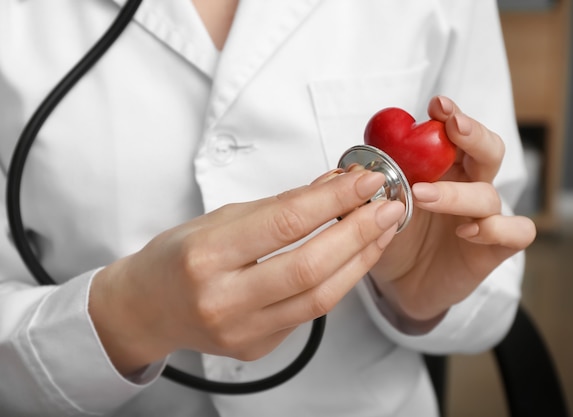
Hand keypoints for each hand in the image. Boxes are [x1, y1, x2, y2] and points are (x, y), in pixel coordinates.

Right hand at [89, 169, 404, 374]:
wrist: (147, 307)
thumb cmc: (178, 256)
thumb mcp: (221, 218)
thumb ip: (280, 205)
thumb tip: (334, 183)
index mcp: (206, 256)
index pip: (285, 222)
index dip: (333, 199)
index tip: (365, 179)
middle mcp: (222, 299)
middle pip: (311, 266)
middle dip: (359, 232)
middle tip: (388, 204)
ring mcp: (242, 331)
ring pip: (320, 297)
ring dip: (360, 259)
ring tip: (383, 229)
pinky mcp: (257, 347)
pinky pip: (310, 312)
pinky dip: (338, 280)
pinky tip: (354, 256)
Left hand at [369, 96, 535, 323]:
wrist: (400, 285)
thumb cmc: (391, 238)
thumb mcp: (371, 208)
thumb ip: (368, 185)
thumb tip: (354, 166)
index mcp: (442, 168)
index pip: (454, 134)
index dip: (450, 116)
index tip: (436, 105)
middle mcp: (468, 185)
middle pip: (488, 150)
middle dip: (472, 134)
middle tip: (453, 127)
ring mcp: (484, 216)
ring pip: (489, 194)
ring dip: (456, 192)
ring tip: (421, 196)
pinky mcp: (495, 248)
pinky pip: (516, 231)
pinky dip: (496, 228)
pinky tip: (466, 232)